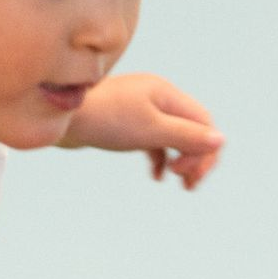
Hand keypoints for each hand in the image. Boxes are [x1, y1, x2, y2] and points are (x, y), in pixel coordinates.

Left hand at [62, 71, 224, 189]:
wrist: (56, 116)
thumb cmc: (103, 120)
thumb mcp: (149, 130)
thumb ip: (185, 136)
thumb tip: (220, 141)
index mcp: (166, 94)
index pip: (202, 122)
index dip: (204, 151)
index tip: (187, 174)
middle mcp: (156, 97)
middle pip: (191, 129)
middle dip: (195, 157)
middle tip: (188, 184)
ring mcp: (139, 110)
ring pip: (172, 136)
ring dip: (180, 159)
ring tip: (178, 182)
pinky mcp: (123, 124)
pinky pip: (151, 140)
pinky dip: (158, 158)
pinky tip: (156, 176)